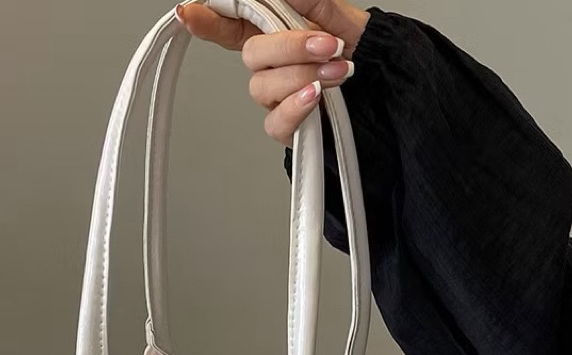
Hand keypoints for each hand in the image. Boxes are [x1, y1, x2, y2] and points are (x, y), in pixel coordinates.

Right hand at [177, 1, 369, 145]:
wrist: (383, 93)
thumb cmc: (359, 55)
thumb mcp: (341, 19)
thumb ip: (312, 3)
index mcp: (273, 35)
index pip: (230, 26)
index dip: (208, 20)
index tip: (188, 11)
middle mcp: (269, 67)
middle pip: (251, 56)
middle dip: (288, 49)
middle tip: (325, 45)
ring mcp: (274, 98)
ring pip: (264, 88)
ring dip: (302, 76)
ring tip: (338, 70)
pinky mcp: (286, 127)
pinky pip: (276, 122)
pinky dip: (296, 106)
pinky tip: (316, 95)